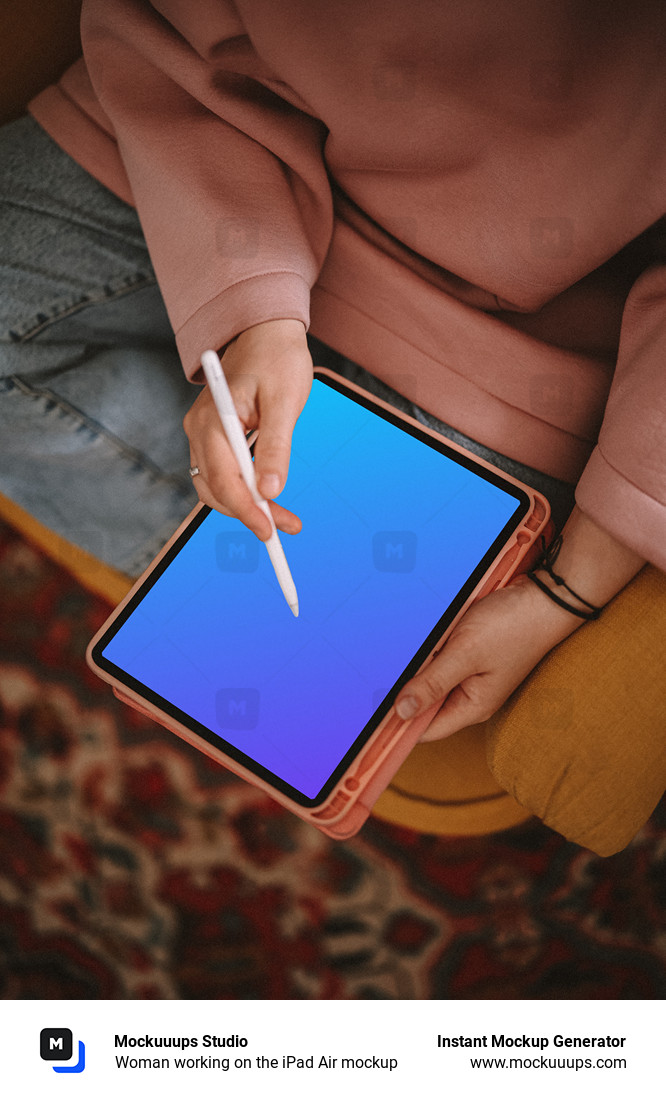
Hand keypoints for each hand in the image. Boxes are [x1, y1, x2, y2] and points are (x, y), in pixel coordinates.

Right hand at [183, 319, 311, 539]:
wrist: (267, 331)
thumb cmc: (278, 359)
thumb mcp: (284, 402)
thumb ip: (276, 447)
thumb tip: (271, 490)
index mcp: (213, 418)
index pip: (222, 477)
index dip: (245, 509)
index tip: (269, 530)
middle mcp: (199, 429)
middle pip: (214, 488)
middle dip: (247, 513)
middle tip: (283, 528)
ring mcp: (204, 434)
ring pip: (217, 486)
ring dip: (247, 506)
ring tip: (283, 519)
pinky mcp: (215, 438)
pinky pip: (224, 473)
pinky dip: (245, 491)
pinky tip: (270, 498)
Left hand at [394, 574, 580, 740]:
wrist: (546, 597)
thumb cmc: (514, 626)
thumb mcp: (465, 654)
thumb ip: (432, 683)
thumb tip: (400, 711)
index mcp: (472, 706)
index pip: (424, 729)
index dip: (397, 723)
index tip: (371, 712)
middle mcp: (472, 696)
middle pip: (426, 704)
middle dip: (406, 688)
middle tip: (382, 671)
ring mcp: (474, 676)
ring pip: (432, 679)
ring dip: (420, 665)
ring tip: (410, 647)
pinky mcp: (474, 656)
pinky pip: (443, 660)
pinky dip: (432, 650)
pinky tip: (428, 636)